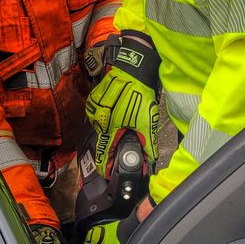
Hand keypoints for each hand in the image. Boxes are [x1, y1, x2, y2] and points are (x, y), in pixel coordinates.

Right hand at [86, 34, 159, 170]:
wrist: (132, 70)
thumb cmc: (138, 94)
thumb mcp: (147, 121)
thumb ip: (148, 142)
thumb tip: (151, 158)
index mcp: (109, 129)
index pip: (102, 155)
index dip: (106, 166)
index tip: (108, 173)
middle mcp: (97, 120)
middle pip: (103, 141)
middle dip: (113, 146)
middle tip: (124, 147)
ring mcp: (93, 109)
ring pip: (102, 127)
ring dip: (111, 130)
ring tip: (123, 125)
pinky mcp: (94, 100)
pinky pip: (100, 114)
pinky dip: (108, 117)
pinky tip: (119, 112)